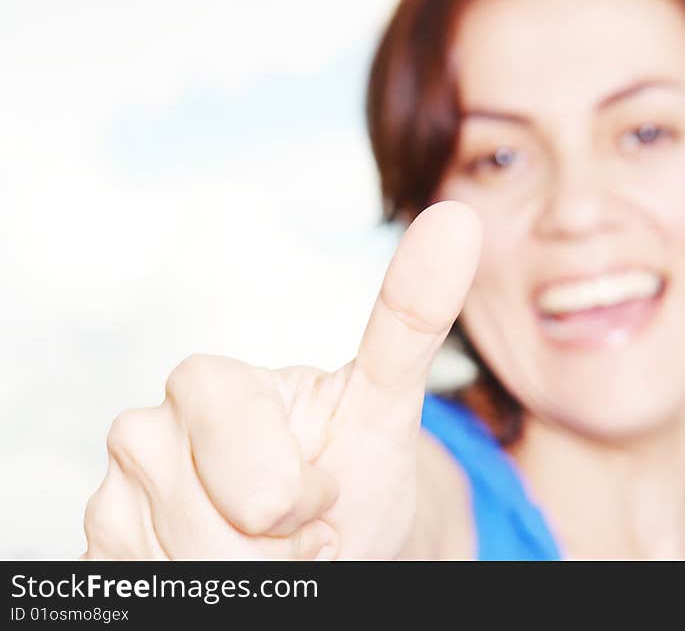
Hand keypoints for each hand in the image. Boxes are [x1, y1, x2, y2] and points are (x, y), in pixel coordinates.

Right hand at [82, 201, 481, 558]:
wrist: (327, 529)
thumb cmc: (354, 464)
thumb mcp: (387, 403)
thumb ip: (410, 319)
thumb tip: (456, 217)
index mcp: (208, 382)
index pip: (260, 485)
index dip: (302, 500)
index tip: (325, 486)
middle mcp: (147, 427)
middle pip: (218, 539)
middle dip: (278, 551)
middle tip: (299, 522)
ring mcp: (116, 492)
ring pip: (187, 571)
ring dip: (248, 577)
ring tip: (265, 546)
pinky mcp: (102, 545)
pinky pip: (155, 591)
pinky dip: (208, 594)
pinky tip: (221, 563)